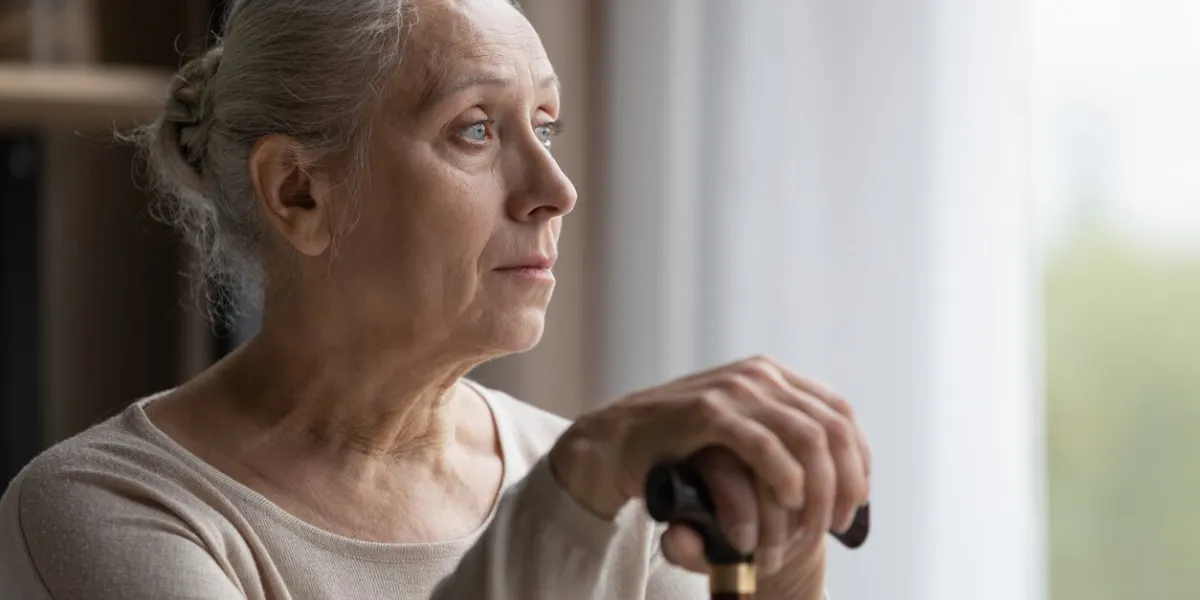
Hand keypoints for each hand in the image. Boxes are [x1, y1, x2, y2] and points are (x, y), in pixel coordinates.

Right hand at [548, 355, 870, 586]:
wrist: (615, 443)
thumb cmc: (679, 448)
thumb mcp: (737, 434)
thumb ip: (777, 436)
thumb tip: (835, 468)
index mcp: (772, 376)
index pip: (840, 412)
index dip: (857, 460)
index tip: (855, 502)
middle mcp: (759, 375)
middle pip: (831, 428)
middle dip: (843, 482)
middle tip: (836, 524)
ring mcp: (733, 389)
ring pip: (808, 437)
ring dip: (819, 488)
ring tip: (812, 524)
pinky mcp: (707, 412)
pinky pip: (764, 444)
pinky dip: (785, 476)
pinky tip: (789, 500)